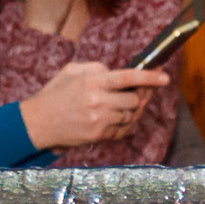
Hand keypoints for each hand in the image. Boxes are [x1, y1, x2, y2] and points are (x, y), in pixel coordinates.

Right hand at [18, 60, 169, 150]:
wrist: (39, 122)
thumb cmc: (56, 93)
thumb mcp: (72, 71)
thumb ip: (97, 68)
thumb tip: (118, 73)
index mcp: (93, 81)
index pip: (128, 77)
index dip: (150, 77)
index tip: (165, 78)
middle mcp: (99, 101)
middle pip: (134, 100)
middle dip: (138, 96)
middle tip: (139, 94)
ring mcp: (100, 120)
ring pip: (131, 116)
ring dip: (132, 111)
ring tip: (124, 106)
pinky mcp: (99, 135)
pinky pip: (124, 130)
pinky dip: (126, 124)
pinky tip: (121, 119)